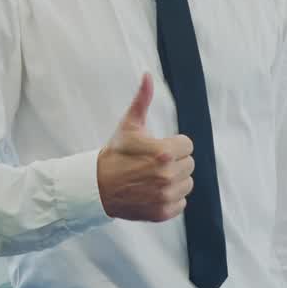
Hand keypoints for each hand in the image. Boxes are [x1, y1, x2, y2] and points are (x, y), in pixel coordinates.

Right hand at [97, 73, 194, 221]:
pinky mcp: (163, 212)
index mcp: (164, 152)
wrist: (97, 186)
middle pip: (189, 164)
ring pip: (187, 184)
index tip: (158, 148)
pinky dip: (170, 198)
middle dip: (175, 162)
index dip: (173, 145)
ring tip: (153, 177)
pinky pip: (181, 203)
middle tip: (153, 162)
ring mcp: (165, 196)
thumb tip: (148, 75)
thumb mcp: (129, 125)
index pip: (188, 145)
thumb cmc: (115, 153)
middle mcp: (167, 175)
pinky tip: (153, 191)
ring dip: (175, 180)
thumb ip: (143, 100)